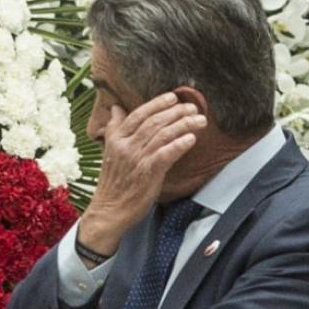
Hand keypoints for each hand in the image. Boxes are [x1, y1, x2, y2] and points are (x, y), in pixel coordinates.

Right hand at [78, 91, 205, 256]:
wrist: (109, 211)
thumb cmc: (113, 183)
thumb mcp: (110, 152)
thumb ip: (115, 129)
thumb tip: (115, 109)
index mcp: (116, 139)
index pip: (139, 114)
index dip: (157, 103)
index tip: (173, 97)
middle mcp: (126, 146)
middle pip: (154, 121)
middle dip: (176, 111)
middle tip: (192, 107)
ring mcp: (137, 159)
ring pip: (163, 134)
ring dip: (184, 125)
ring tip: (199, 120)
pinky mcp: (148, 173)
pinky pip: (166, 153)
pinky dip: (180, 144)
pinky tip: (191, 138)